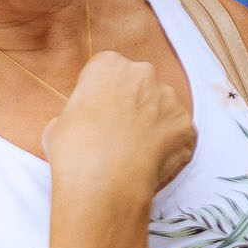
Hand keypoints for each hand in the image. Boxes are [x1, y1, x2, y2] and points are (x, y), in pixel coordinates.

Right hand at [42, 50, 195, 198]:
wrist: (103, 183)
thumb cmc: (74, 152)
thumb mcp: (60, 122)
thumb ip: (81, 111)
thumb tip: (86, 122)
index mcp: (109, 64)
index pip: (108, 70)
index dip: (102, 93)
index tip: (99, 111)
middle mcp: (144, 74)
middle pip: (140, 84)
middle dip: (133, 103)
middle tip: (119, 132)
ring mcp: (170, 100)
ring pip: (163, 107)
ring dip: (153, 123)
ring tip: (135, 151)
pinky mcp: (187, 127)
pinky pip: (178, 134)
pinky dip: (169, 146)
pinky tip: (150, 162)